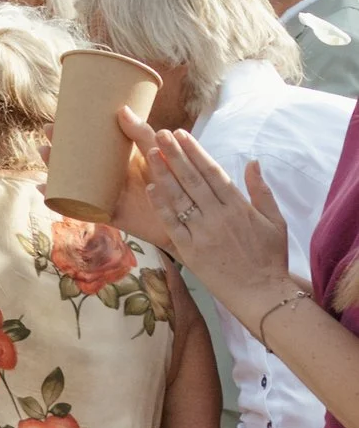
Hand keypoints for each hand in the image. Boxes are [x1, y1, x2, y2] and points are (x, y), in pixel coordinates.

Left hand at [117, 113, 298, 321]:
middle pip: (193, 179)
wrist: (262, 293)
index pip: (213, 172)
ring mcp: (203, 233)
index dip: (196, 152)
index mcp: (239, 207)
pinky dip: (161, 205)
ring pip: (179, 197)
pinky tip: (150, 188)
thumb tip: (253, 162)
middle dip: (176, 154)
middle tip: (161, 133)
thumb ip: (261, 191)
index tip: (182, 134)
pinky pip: (172, 224)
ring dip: (164, 173)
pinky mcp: (190, 250)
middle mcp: (219, 216)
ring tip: (151, 151)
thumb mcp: (275, 221)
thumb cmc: (270, 258)